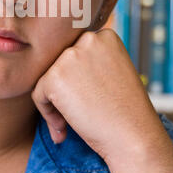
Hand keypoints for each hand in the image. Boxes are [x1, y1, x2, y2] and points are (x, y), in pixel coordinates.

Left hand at [31, 28, 165, 163]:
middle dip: (66, 90)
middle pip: (60, 64)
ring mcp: (71, 55)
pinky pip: (38, 94)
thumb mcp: (115, 72)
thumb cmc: (126, 111)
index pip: (76, 53)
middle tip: (81, 113)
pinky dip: (47, 113)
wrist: (134, 137)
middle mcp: (87, 39)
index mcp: (105, 36)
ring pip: (47, 78)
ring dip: (55, 102)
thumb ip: (91, 62)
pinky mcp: (55, 76)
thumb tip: (61, 68)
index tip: (90, 99)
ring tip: (70, 122)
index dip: (79, 80)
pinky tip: (63, 127)